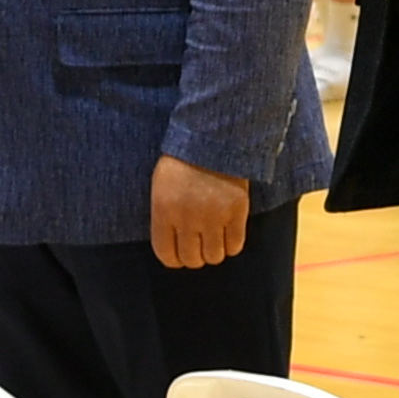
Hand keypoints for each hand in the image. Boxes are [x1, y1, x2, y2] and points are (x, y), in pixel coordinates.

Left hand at [149, 154, 252, 270]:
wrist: (214, 137)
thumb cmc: (183, 161)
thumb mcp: (162, 186)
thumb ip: (165, 216)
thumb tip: (173, 244)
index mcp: (163, 211)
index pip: (167, 254)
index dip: (175, 259)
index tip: (180, 256)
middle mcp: (187, 219)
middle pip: (192, 259)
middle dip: (195, 257)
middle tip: (200, 246)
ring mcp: (213, 217)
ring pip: (214, 256)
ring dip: (214, 252)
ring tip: (215, 239)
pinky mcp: (237, 212)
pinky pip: (235, 245)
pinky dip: (232, 245)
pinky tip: (229, 234)